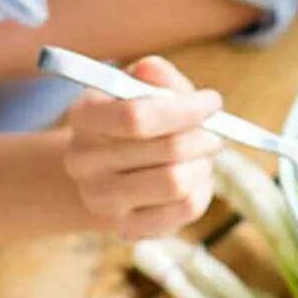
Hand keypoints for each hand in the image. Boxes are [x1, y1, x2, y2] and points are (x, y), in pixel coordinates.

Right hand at [61, 56, 222, 239]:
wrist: (110, 170)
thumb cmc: (137, 119)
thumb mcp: (143, 87)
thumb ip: (155, 75)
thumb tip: (152, 69)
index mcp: (84, 117)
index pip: (135, 117)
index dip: (184, 109)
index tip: (212, 101)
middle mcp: (83, 162)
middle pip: (165, 151)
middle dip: (202, 136)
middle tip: (214, 131)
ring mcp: (101, 200)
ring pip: (176, 183)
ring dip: (203, 164)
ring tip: (203, 155)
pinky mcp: (126, 228)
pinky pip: (183, 210)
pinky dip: (200, 190)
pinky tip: (193, 178)